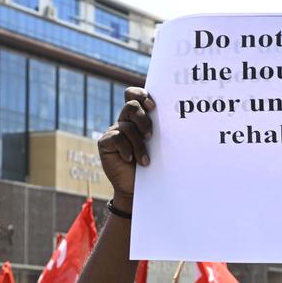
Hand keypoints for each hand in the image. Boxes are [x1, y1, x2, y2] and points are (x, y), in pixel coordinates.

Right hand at [98, 87, 154, 204]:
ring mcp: (114, 131)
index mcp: (138, 117)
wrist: (136, 187)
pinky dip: (127, 149)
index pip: (135, 95)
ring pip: (127, 126)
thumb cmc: (151, 166)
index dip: (142, 94)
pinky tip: (130, 159)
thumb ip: (160, 131)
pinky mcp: (105, 143)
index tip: (153, 106)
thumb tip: (176, 119)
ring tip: (145, 160)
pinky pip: (117, 138)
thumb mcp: (157, 147)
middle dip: (143, 119)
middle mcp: (125, 121)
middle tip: (150, 135)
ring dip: (139, 144)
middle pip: (132, 106)